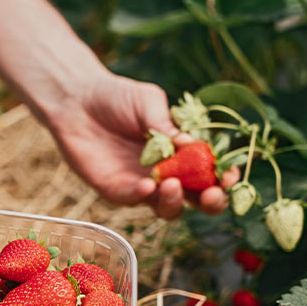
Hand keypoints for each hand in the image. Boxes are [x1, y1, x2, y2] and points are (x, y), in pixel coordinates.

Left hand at [44, 73, 237, 218]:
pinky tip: (147, 184)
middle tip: (212, 194)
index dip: (224, 178)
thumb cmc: (117, 97)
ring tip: (173, 184)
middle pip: (196, 200)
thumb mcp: (148, 103)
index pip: (211, 172)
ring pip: (168, 208)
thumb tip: (192, 145)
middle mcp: (167, 173)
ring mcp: (142, 185)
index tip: (230, 175)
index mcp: (182, 152)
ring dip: (175, 201)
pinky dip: (144, 196)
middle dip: (210, 202)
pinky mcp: (116, 190)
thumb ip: (167, 125)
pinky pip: (135, 200)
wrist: (76, 100)